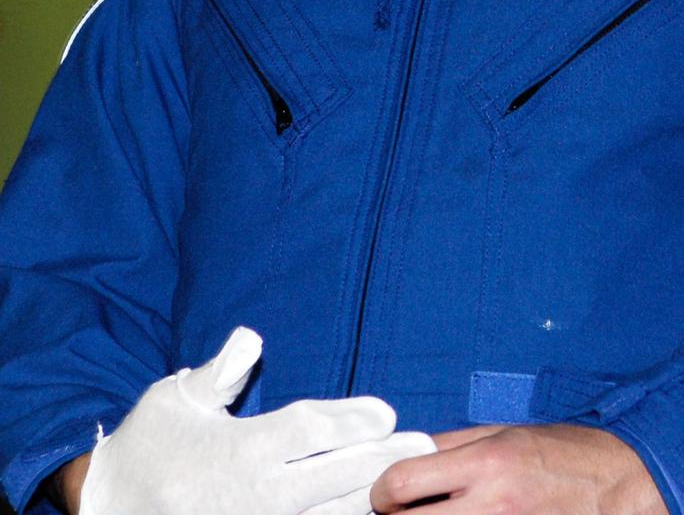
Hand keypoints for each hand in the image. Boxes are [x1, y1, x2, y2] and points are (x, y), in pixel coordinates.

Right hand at [76, 327, 435, 514]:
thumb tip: (249, 338)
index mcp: (238, 451)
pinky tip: (368, 513)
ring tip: (409, 482)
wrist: (109, 512)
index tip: (387, 412)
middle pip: (331, 478)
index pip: (306, 430)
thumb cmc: (148, 447)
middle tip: (424, 445)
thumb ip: (218, 373)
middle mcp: (253, 496)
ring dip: (369, 499)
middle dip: (380, 460)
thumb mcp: (175, 399)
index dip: (350, 419)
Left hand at [370, 423, 667, 514]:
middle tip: (403, 514)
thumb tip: (407, 456)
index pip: (402, 482)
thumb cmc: (565, 453)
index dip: (381, 492)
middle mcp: (491, 504)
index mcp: (486, 461)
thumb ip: (453, 445)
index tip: (385, 495)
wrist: (623, 483)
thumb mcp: (506, 432)